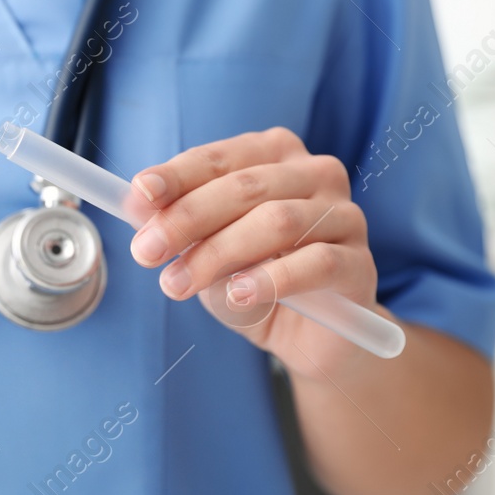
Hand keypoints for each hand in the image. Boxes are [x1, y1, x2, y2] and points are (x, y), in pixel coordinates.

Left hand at [127, 127, 389, 380]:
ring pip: (277, 221)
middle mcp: (315, 174)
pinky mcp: (360, 263)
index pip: (221, 157)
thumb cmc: (254, 281)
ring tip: (179, 284)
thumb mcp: (204, 251)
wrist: (311, 339)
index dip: (177, 175)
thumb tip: (135, 203)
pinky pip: (315, 263)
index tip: (139, 195)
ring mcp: (345, 216)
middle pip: (245, 187)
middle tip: (146, 253)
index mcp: (275, 155)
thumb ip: (175, 224)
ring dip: (218, 253)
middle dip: (187, 219)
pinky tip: (237, 295)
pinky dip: (269, 278)